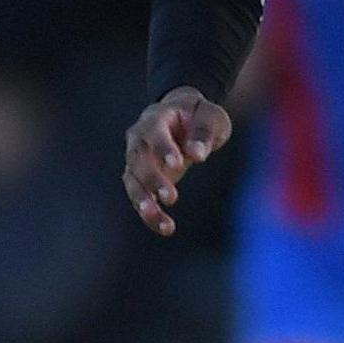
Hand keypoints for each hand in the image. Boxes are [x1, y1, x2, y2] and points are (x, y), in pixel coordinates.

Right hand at [122, 89, 233, 235]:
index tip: (177, 164)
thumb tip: (197, 154)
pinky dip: (151, 214)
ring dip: (145, 202)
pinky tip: (166, 228)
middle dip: (153, 180)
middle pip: (138, 160)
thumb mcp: (210, 115)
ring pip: (133, 182)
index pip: (153, 132)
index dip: (162, 148)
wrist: (183, 115)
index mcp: (155, 118)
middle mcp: (139, 139)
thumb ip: (203, 132)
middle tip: (171, 197)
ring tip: (162, 222)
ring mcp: (136, 159)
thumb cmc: (198, 114)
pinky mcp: (141, 178)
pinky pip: (140, 196)